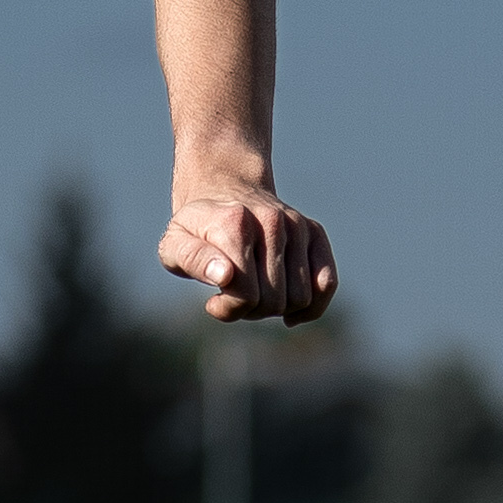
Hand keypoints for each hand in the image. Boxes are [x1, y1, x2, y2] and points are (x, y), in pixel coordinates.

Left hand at [160, 190, 335, 325]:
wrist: (222, 190)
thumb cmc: (196, 229)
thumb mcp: (174, 244)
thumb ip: (193, 259)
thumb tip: (226, 275)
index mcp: (235, 223)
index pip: (245, 293)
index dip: (229, 308)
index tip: (213, 301)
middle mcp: (273, 220)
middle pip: (275, 301)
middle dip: (252, 310)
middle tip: (234, 294)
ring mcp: (297, 225)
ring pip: (300, 298)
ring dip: (277, 308)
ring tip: (255, 291)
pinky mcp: (314, 233)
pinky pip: (327, 284)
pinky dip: (311, 307)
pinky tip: (288, 312)